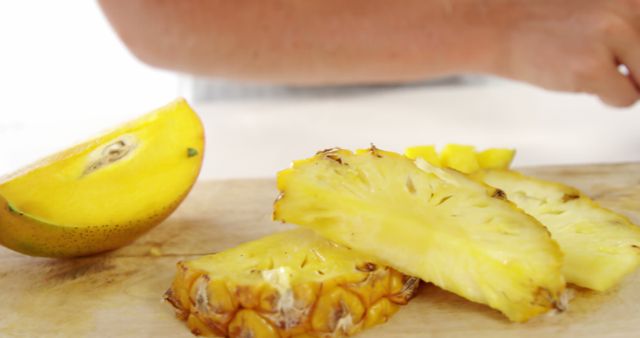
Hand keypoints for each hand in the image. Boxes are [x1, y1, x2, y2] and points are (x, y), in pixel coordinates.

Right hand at [491, 0, 639, 106]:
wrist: (496, 26)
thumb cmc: (538, 17)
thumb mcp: (597, 5)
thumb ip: (624, 19)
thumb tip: (639, 53)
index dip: (636, 53)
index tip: (627, 59)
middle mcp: (627, 9)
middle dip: (635, 67)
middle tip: (608, 65)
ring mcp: (611, 37)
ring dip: (625, 82)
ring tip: (593, 71)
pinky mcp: (592, 68)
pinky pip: (627, 98)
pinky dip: (608, 98)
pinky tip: (582, 81)